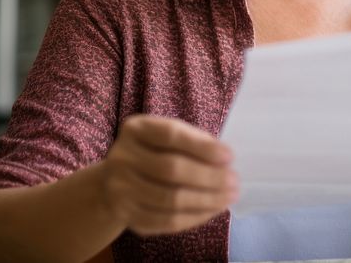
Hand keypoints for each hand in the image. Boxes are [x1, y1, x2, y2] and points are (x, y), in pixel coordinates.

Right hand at [99, 114, 237, 235]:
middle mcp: (122, 157)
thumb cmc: (154, 152)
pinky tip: (211, 210)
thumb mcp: (169, 137)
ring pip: (170, 199)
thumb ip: (194, 142)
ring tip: (228, 197)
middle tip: (234, 181)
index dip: (202, 147)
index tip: (229, 156)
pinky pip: (164, 221)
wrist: (115, 181)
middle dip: (209, 177)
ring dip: (206, 200)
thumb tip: (225, 161)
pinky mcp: (125, 215)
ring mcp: (119, 188)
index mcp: (136, 129)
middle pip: (171, 169)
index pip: (171, 135)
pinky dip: (194, 217)